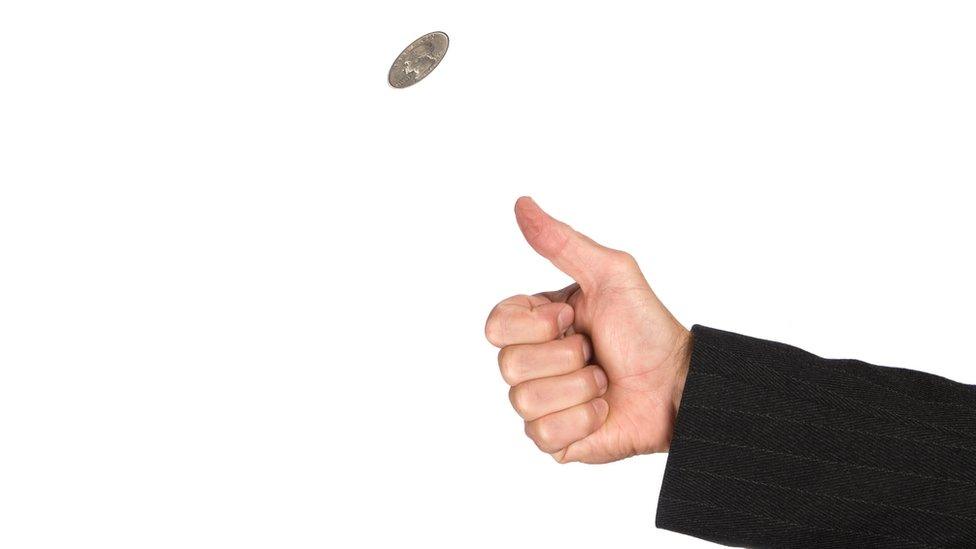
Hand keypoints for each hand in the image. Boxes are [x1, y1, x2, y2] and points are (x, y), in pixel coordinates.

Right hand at [485, 197, 690, 463]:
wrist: (680, 384)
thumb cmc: (648, 329)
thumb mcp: (609, 273)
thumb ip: (561, 241)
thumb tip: (522, 204)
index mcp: (535, 324)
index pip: (495, 325)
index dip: (537, 323)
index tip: (572, 317)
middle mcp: (532, 363)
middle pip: (509, 365)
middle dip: (566, 357)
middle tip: (595, 352)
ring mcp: (540, 404)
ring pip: (525, 401)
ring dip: (580, 389)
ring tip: (604, 382)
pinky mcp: (554, 440)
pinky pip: (543, 435)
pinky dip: (582, 420)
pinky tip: (602, 410)